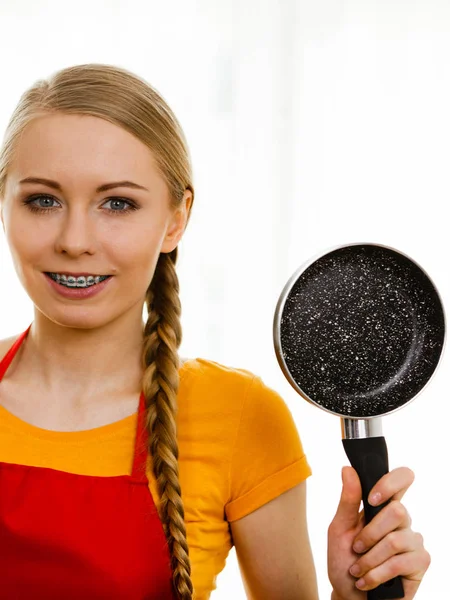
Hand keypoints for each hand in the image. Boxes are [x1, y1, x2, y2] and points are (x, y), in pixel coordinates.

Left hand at [327, 466, 429, 598]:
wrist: (349, 595)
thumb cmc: (344, 560)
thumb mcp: (339, 528)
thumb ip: (348, 500)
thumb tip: (347, 469)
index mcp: (382, 506)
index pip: (401, 479)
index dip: (391, 482)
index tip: (371, 498)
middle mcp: (401, 520)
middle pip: (397, 510)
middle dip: (370, 533)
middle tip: (356, 548)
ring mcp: (413, 540)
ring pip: (396, 539)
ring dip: (370, 558)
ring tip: (358, 569)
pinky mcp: (420, 562)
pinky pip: (401, 562)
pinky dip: (377, 573)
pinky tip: (368, 581)